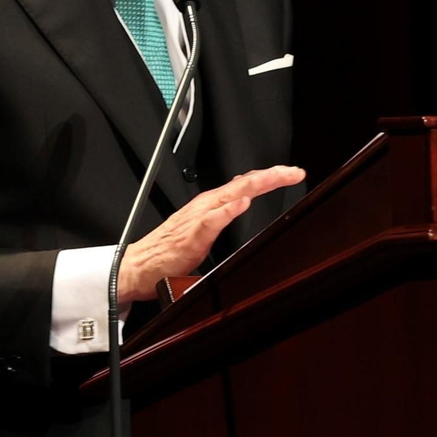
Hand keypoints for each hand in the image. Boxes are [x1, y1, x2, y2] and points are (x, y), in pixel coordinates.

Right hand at [117, 165, 303, 302]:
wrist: (141, 265)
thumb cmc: (170, 249)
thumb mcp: (204, 225)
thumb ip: (223, 212)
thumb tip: (244, 199)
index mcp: (211, 203)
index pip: (245, 183)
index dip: (271, 177)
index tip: (294, 173)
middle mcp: (206, 204)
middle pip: (244, 184)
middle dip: (272, 176)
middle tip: (296, 172)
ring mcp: (199, 217)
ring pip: (232, 194)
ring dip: (256, 185)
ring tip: (276, 177)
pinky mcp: (192, 235)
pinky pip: (212, 220)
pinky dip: (228, 211)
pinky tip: (242, 204)